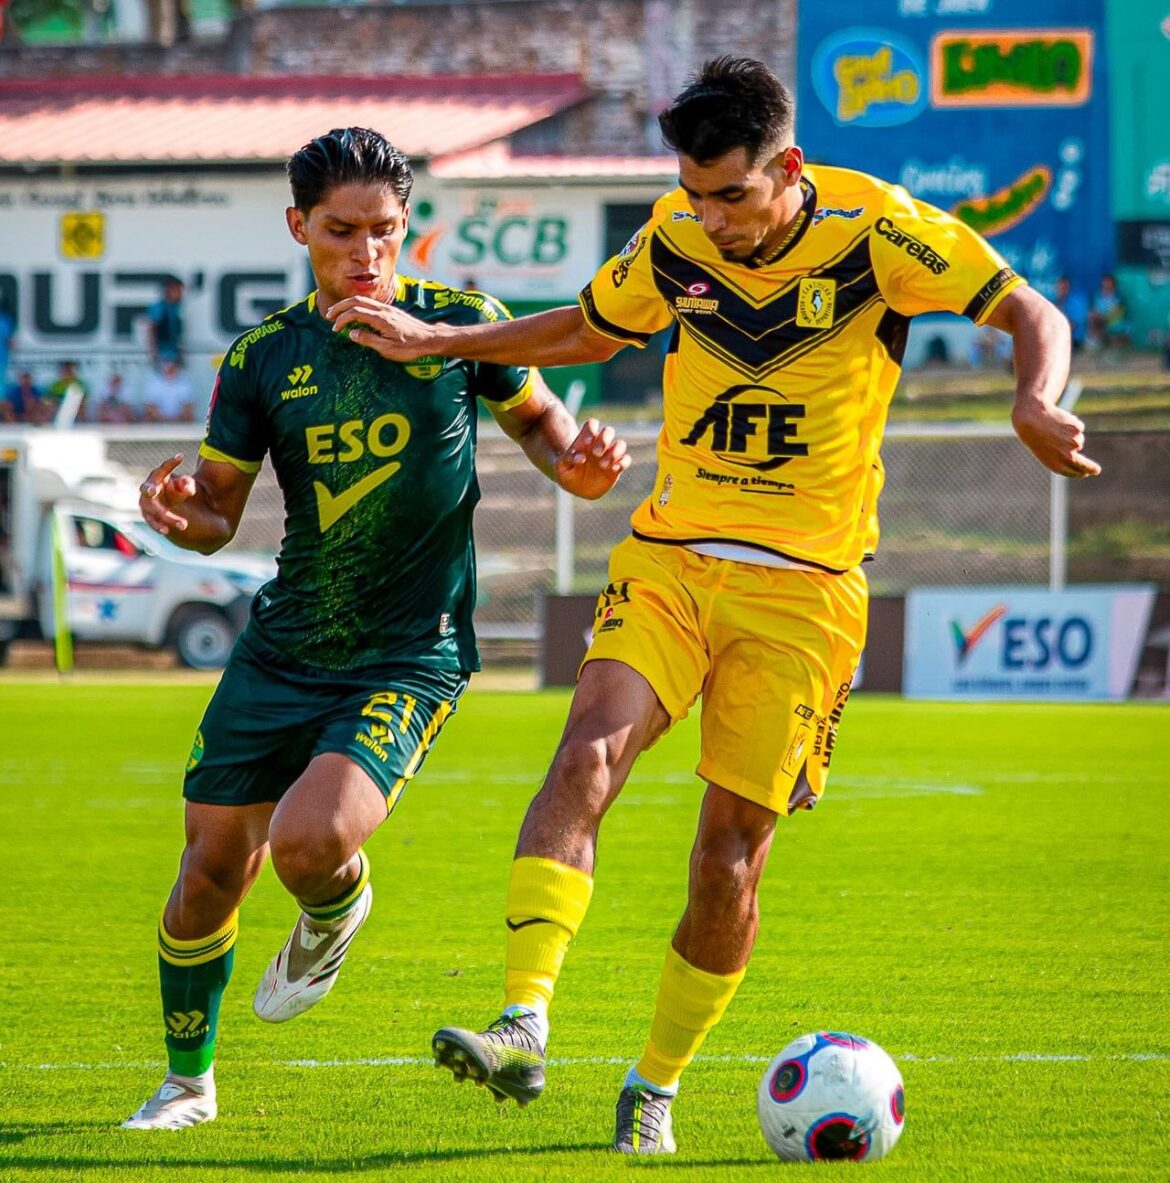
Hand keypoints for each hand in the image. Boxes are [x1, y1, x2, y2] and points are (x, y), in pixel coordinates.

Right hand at [139, 454, 196, 534]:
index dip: (170, 463)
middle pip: (148, 488)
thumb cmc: (177, 489)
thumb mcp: (186, 485)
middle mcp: (149, 488)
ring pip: (152, 509)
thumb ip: (187, 484)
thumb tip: (188, 490)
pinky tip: (166, 531)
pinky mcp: (149, 515)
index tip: (180, 457)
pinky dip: (158, 526)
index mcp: (158, 476)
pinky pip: (152, 521)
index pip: (163, 469)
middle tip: (152, 491)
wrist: (172, 504)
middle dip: (148, 489)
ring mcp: (146, 503)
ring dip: (164, 515)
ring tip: (180, 523)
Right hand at [325, 296, 440, 360]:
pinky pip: (370, 304)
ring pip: (363, 300)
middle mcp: (383, 310)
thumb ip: (369, 340)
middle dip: (340, 307)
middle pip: (356, 301)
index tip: (336, 329)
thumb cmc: (411, 347)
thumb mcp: (388, 349)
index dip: (342, 319)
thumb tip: (352, 333)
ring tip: (338, 313)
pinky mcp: (391, 311)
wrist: (430, 339)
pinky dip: (357, 306)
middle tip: (328, 316)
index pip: (355, 313)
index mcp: (381, 319)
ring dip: (348, 305)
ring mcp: (388, 309)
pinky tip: (354, 313)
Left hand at [555, 419, 630, 499]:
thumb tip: (581, 457)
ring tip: (603, 465)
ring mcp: (610, 455)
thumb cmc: (566, 473)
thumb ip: (568, 459)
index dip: (591, 430)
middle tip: (595, 453)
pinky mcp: (617, 467)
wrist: (576, 487)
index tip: (586, 442)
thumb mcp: (561, 467)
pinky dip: (623, 463)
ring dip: (614, 452)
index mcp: (586, 440)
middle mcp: (600, 444)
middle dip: (604, 440)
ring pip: (620, 444)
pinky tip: (614, 469)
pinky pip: (626, 460)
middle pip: (608, 431)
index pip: (592, 425)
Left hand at [1012, 401, 1100, 477]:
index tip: (1086, 473)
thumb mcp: (1045, 452)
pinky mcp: (1077, 430)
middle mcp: (1067, 456)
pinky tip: (1060, 423)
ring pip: (1079, 441)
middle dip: (1092, 468)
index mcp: (1056, 465)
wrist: (1032, 420)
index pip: (1074, 473)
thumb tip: (1076, 459)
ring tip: (1055, 431)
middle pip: (1084, 465)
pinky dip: (1072, 425)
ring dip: (1071, 436)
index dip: (1081, 473)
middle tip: (1097, 471)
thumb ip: (1060, 458)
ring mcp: (1074, 443)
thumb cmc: (1035, 437)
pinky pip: (1078, 429)